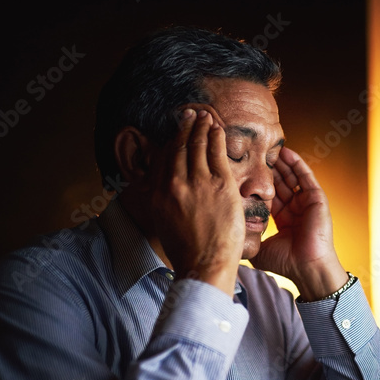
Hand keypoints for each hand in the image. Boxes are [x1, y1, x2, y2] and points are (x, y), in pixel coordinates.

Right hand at [150, 109, 243, 295]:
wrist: (204, 265)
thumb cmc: (188, 251)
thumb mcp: (164, 223)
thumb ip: (165, 201)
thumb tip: (168, 190)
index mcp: (159, 194)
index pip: (165, 158)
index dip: (172, 140)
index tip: (177, 131)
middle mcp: (175, 184)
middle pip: (179, 147)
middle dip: (186, 127)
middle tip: (190, 114)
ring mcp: (198, 183)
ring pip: (198, 145)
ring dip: (201, 126)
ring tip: (204, 115)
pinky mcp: (220, 185)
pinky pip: (217, 152)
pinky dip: (216, 137)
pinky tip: (218, 128)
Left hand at [250, 147, 347, 300]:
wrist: (306, 268)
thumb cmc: (285, 263)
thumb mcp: (259, 248)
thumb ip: (247, 238)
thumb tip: (226, 235)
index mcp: (282, 219)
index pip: (268, 195)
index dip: (256, 183)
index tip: (241, 170)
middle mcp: (294, 209)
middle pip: (278, 182)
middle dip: (266, 167)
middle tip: (251, 151)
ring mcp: (306, 202)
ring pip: (290, 176)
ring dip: (279, 161)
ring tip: (266, 146)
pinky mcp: (316, 198)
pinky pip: (305, 176)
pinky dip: (296, 163)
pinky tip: (285, 151)